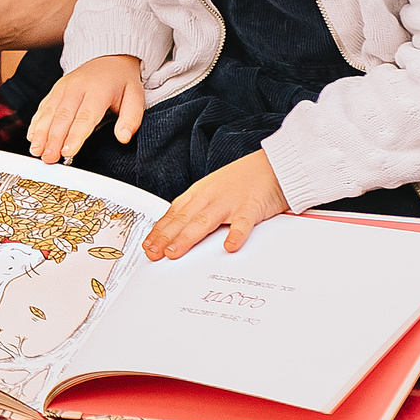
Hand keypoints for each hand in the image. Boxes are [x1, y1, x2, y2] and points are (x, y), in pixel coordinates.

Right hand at [27, 54, 145, 164]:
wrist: (109, 58)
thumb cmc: (122, 82)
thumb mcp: (135, 97)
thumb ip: (131, 118)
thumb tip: (123, 138)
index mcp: (98, 90)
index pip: (85, 116)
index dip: (75, 135)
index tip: (67, 152)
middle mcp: (77, 87)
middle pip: (63, 116)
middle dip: (53, 139)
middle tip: (48, 158)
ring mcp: (63, 87)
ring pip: (49, 112)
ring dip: (41, 133)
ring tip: (37, 151)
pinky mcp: (55, 89)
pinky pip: (43, 107)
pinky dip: (36, 122)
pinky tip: (32, 137)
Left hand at [141, 151, 289, 259]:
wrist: (272, 165)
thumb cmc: (242, 181)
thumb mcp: (213, 191)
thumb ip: (198, 209)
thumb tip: (178, 231)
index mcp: (199, 193)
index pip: (174, 213)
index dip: (159, 230)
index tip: (147, 245)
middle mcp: (210, 197)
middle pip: (184, 219)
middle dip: (165, 237)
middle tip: (153, 253)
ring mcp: (229, 201)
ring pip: (205, 221)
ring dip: (188, 237)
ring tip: (175, 252)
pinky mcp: (251, 206)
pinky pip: (242, 222)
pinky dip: (236, 234)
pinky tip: (229, 247)